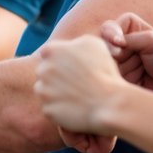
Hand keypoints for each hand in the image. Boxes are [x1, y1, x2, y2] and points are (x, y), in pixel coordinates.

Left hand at [35, 36, 121, 152]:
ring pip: (45, 91)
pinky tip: (76, 107)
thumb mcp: (94, 44)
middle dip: (58, 77)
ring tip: (78, 96)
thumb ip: (75, 42)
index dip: (64, 61)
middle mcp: (42, 70)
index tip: (76, 68)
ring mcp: (43, 91)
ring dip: (57, 93)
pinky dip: (61, 109)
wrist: (109, 102)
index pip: (50, 54)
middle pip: (45, 73)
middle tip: (78, 83)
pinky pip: (51, 108)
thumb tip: (68, 47)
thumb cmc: (104, 71)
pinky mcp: (47, 110)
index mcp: (50, 50)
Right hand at [101, 12, 152, 97]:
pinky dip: (113, 76)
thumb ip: (129, 38)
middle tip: (126, 58)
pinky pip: (104, 74)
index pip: (109, 27)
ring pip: (102, 60)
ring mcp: (114, 60)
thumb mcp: (152, 42)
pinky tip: (126, 80)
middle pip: (101, 44)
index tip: (119, 43)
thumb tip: (110, 43)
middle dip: (114, 52)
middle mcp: (118, 43)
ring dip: (117, 66)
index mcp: (128, 28)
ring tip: (137, 70)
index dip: (111, 34)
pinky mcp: (113, 76)